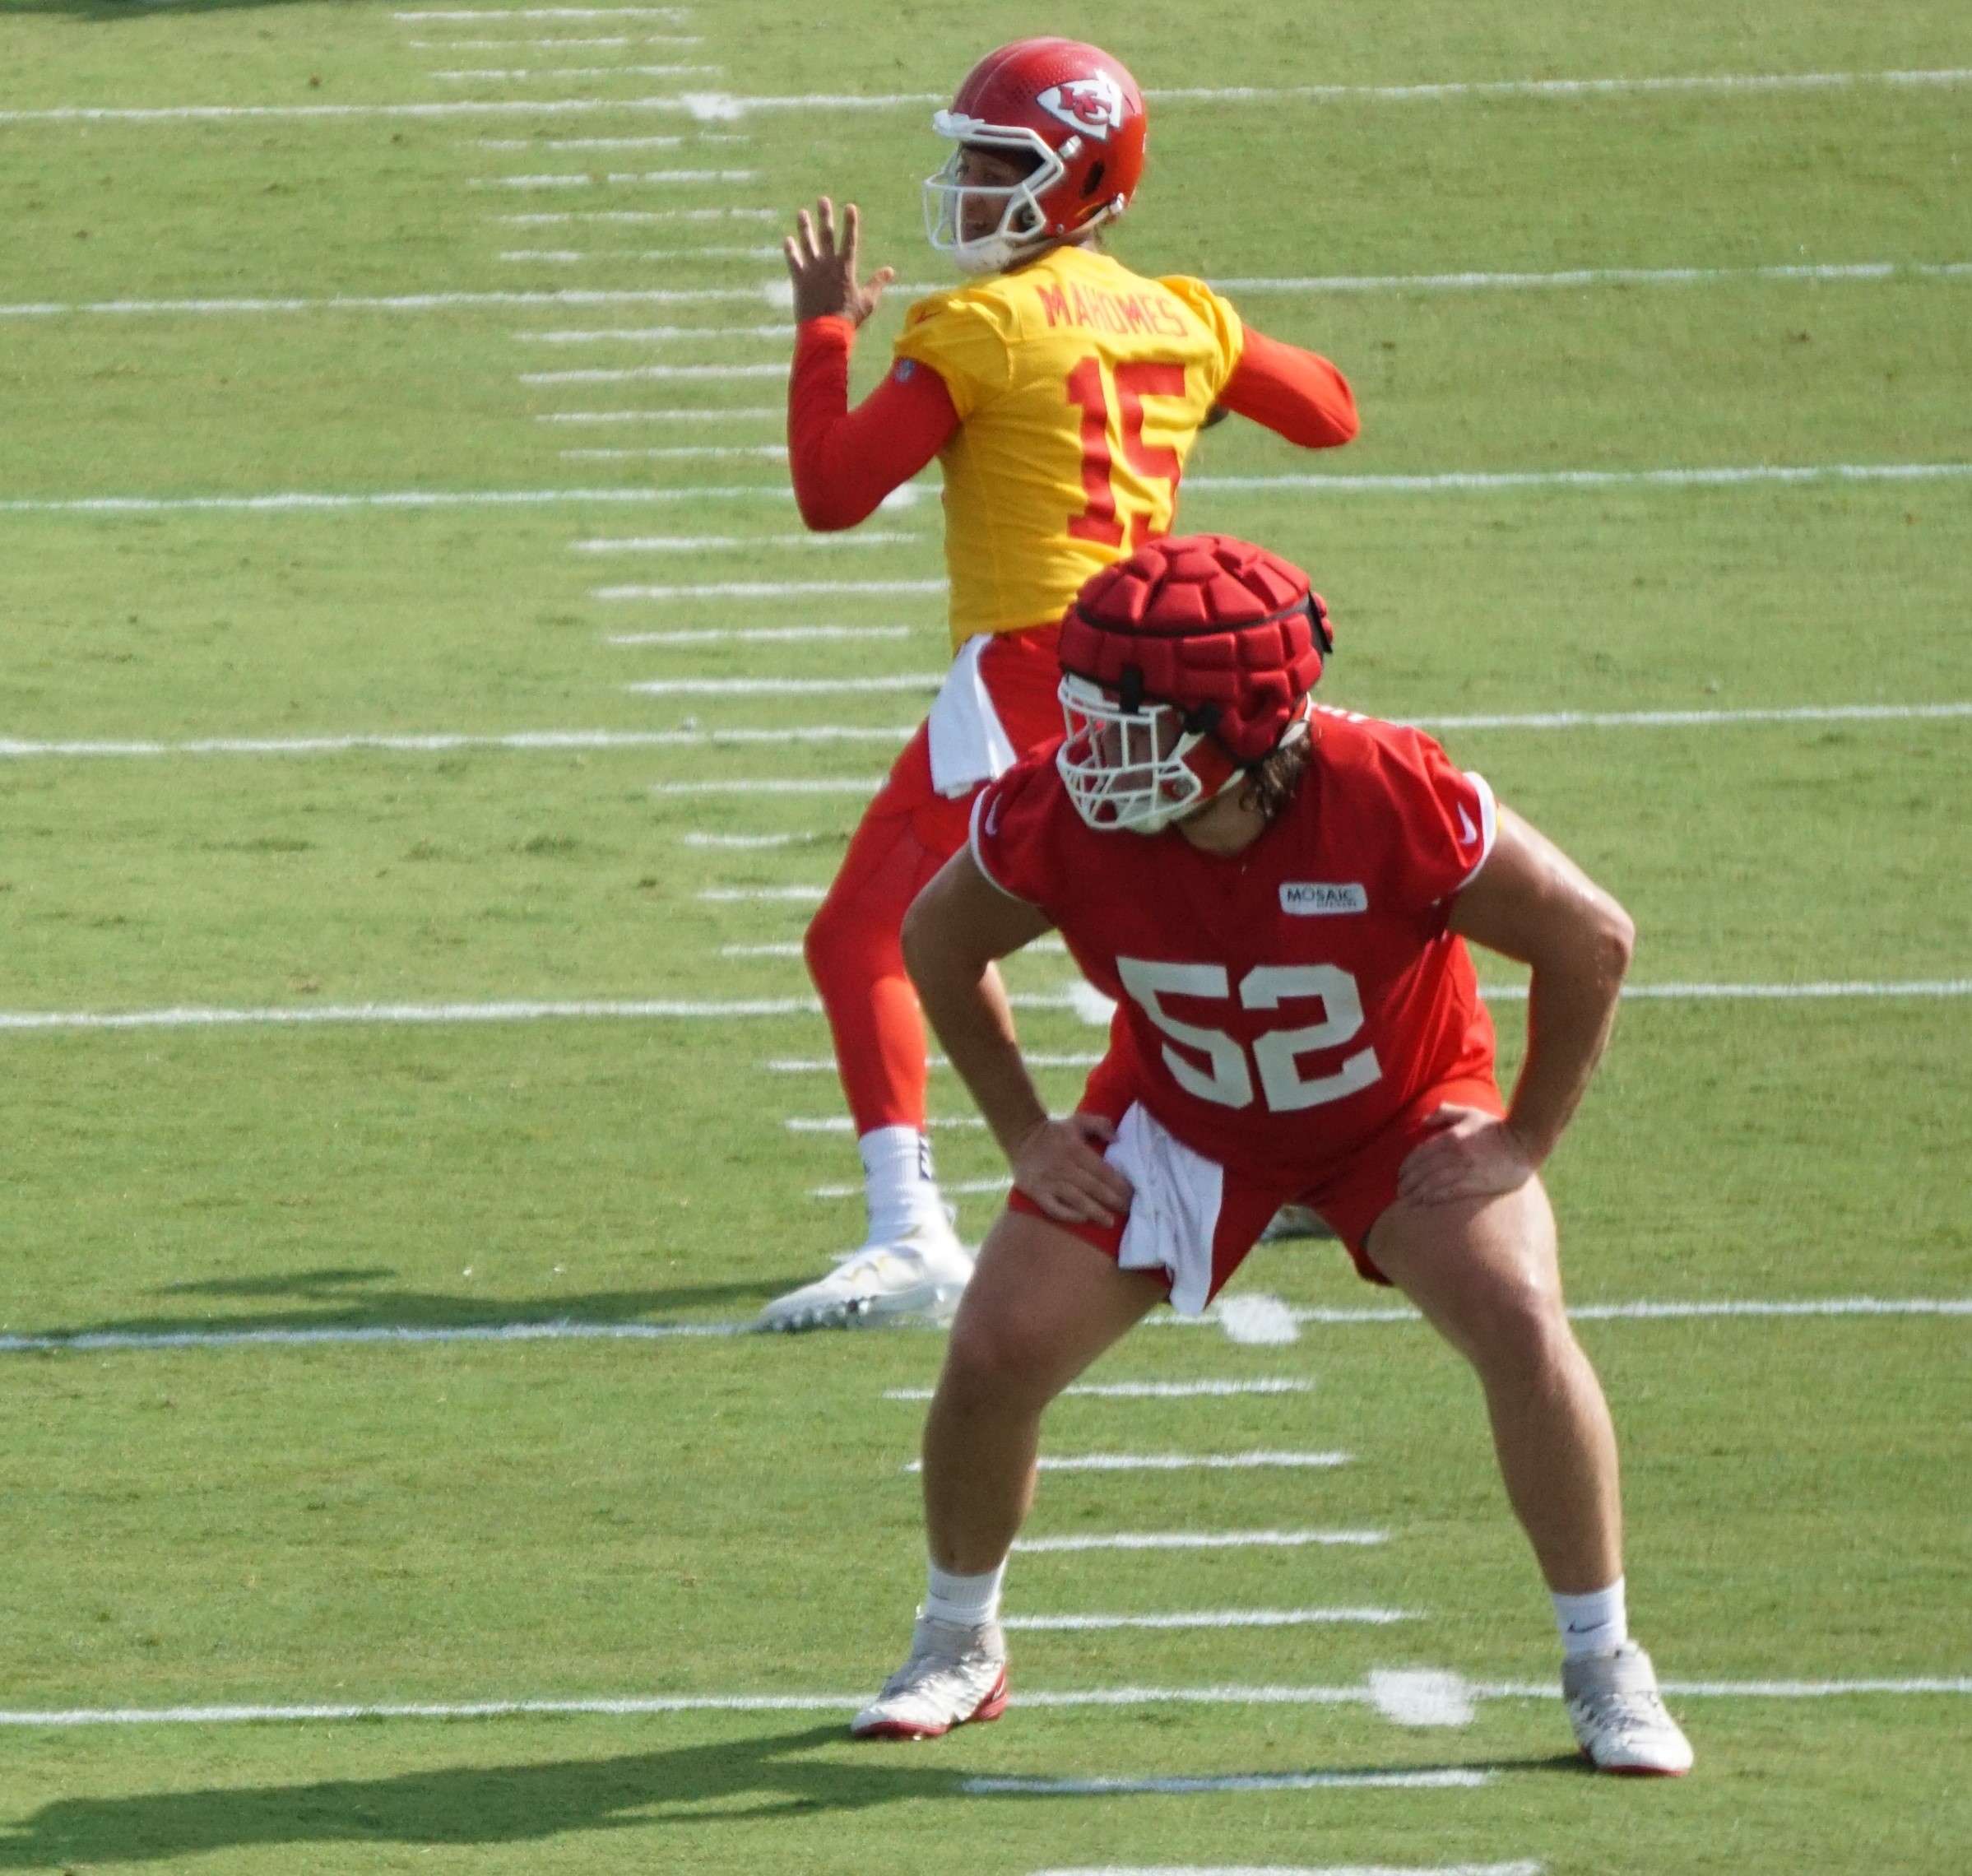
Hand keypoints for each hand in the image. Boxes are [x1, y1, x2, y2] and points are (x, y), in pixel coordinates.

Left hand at [783, 196, 894, 326]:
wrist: (826, 331)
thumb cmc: (848, 318)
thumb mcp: (867, 301)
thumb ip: (878, 283)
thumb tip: (891, 270)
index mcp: (846, 268)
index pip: (850, 240)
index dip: (850, 223)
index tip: (850, 206)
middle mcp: (828, 264)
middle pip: (827, 235)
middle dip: (825, 216)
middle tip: (822, 200)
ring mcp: (812, 270)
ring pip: (807, 243)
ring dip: (804, 227)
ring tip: (802, 213)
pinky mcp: (799, 280)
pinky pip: (793, 261)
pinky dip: (790, 250)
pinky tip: (787, 240)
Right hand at [1010, 1113, 1133, 1227]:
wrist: (1021, 1136)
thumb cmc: (1054, 1131)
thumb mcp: (1078, 1120)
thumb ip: (1100, 1124)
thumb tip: (1118, 1138)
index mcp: (1075, 1150)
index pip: (1102, 1170)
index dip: (1118, 1184)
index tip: (1132, 1194)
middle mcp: (1063, 1167)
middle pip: (1092, 1187)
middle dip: (1112, 1200)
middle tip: (1127, 1211)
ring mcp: (1049, 1181)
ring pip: (1076, 1199)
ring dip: (1095, 1211)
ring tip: (1110, 1222)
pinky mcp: (1036, 1192)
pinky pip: (1053, 1207)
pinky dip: (1068, 1214)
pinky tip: (1082, 1219)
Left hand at [1395, 1103, 1537, 1206]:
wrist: (1525, 1142)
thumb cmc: (1497, 1127)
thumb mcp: (1470, 1113)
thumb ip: (1445, 1113)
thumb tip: (1423, 1120)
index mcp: (1451, 1136)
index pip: (1421, 1153)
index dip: (1408, 1165)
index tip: (1400, 1174)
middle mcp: (1455, 1153)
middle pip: (1423, 1170)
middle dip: (1408, 1181)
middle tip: (1400, 1190)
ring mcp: (1466, 1169)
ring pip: (1433, 1182)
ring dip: (1417, 1192)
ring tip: (1407, 1200)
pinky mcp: (1477, 1183)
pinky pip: (1449, 1192)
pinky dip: (1434, 1197)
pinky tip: (1424, 1202)